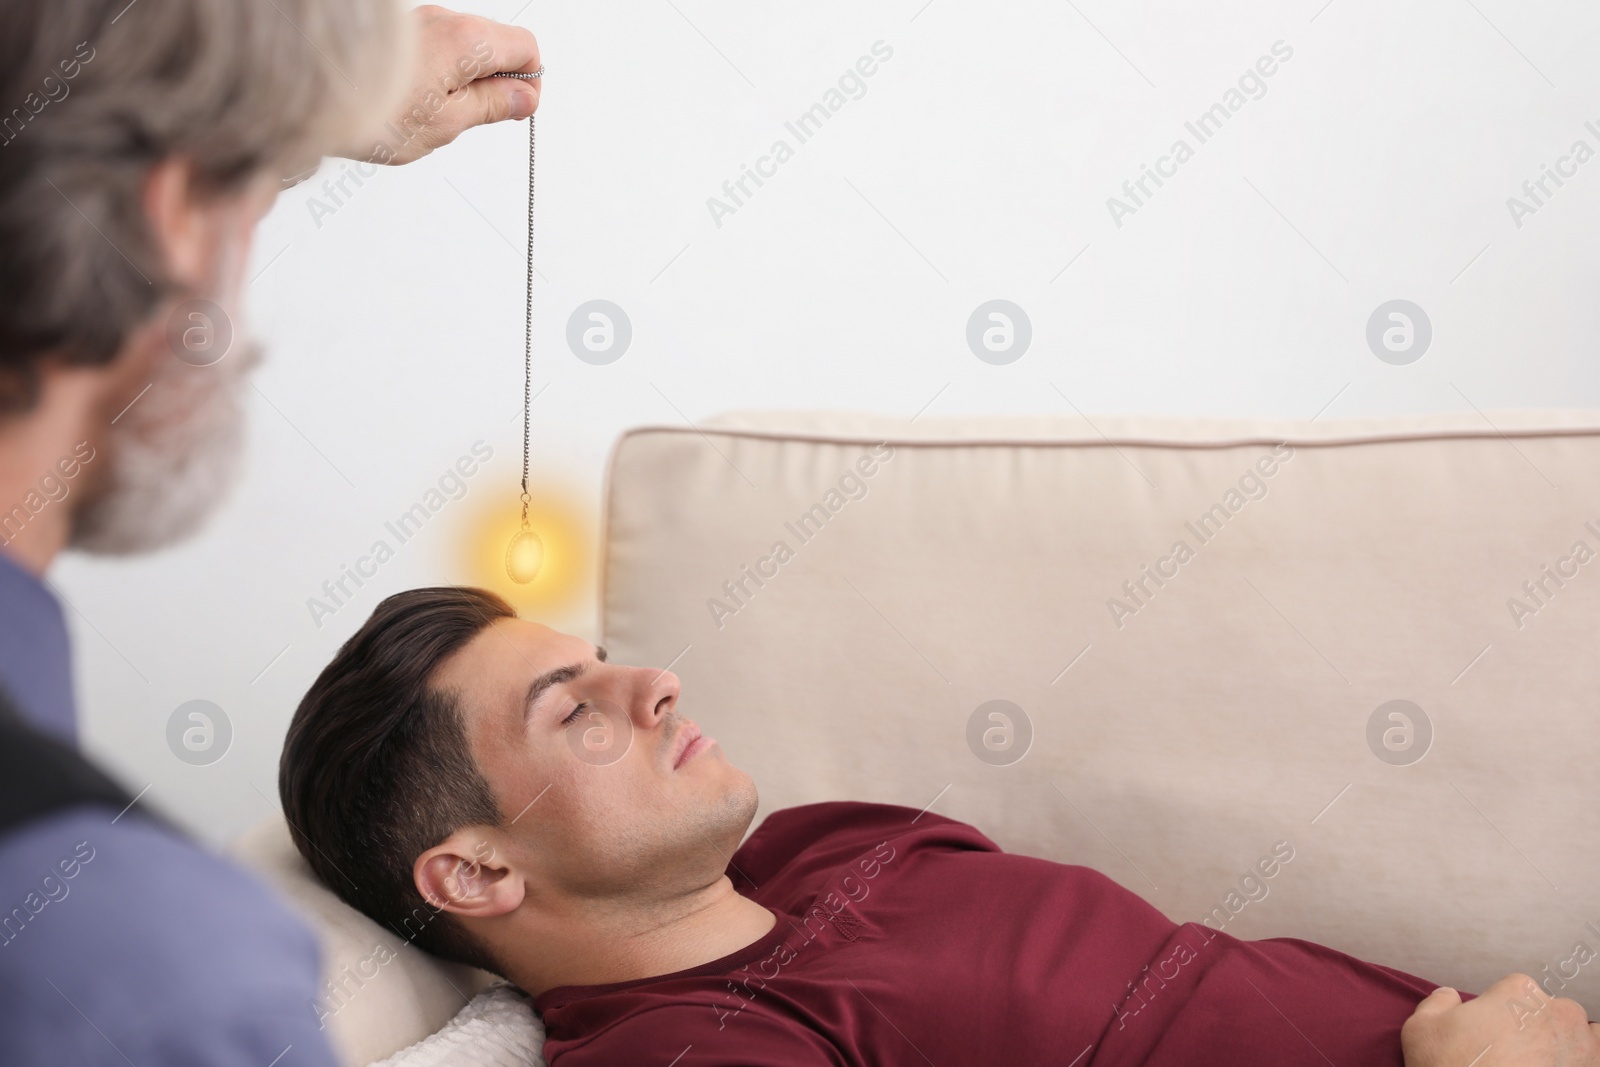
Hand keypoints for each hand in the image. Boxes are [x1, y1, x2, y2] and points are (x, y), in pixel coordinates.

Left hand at [346, 5, 541, 165]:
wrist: (314, 93)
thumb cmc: (375, 111)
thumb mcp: (448, 122)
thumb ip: (492, 105)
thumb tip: (522, 97)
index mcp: (467, 40)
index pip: (526, 48)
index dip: (530, 82)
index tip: (516, 109)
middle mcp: (445, 21)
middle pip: (497, 44)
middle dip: (499, 80)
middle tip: (479, 117)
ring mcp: (422, 23)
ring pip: (467, 47)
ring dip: (468, 78)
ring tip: (442, 113)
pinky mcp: (402, 33)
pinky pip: (440, 49)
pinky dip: (443, 72)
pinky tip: (421, 100)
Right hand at [1403, 975, 1599, 1066]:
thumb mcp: (1421, 1028)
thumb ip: (1437, 1002)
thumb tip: (1449, 997)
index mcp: (1518, 991)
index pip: (1515, 990)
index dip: (1500, 1012)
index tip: (1489, 1033)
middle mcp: (1557, 1013)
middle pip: (1550, 1011)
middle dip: (1534, 1027)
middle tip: (1511, 1052)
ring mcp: (1581, 1047)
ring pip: (1579, 1035)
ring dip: (1564, 1045)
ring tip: (1536, 1062)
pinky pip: (1597, 1057)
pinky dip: (1582, 1061)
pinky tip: (1561, 1065)